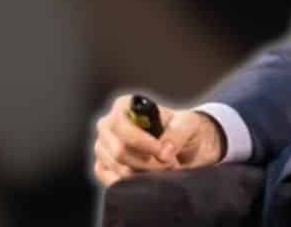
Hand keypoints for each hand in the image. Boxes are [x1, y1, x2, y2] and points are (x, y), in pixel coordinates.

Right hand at [91, 95, 224, 186]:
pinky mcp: (103, 168)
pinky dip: (134, 184)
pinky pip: (112, 181)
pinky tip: (149, 178)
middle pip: (119, 151)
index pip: (122, 126)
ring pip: (119, 169)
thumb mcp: (188, 124)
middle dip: (148, 163)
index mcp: (124, 106)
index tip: (163, 152)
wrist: (182, 146)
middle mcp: (107, 125)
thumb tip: (163, 153)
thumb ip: (177, 135)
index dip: (143, 143)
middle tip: (169, 164)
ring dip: (146, 174)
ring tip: (164, 169)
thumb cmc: (181, 129)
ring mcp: (102, 148)